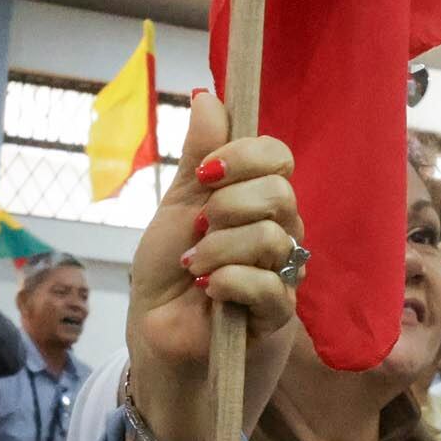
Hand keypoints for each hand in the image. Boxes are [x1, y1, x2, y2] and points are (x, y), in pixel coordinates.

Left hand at [121, 91, 302, 440]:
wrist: (157, 344)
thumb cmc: (166, 281)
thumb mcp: (174, 212)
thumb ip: (196, 161)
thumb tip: (208, 96)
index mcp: (254, 202)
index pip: (277, 158)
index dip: (246, 155)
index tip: (206, 173)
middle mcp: (277, 233)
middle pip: (281, 192)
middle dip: (230, 203)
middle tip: (199, 226)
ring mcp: (283, 275)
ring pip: (274, 236)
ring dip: (221, 247)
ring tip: (194, 267)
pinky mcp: (279, 318)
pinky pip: (270, 285)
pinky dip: (231, 281)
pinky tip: (209, 292)